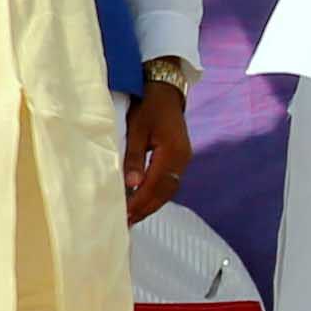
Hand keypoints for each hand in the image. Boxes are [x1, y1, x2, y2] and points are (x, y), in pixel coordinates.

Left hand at [124, 79, 191, 222]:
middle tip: (128, 222)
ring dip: (152, 203)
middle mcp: (182, 159)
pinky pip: (169, 182)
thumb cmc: (148, 105)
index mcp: (172, 152)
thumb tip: (132, 185)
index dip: (141, 202)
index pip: (156, 185)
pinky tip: (144, 199)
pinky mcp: (180, 157)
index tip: (126, 215)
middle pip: (165, 192)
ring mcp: (184, 159)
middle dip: (146, 208)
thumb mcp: (136, 128)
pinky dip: (156, 193)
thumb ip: (134, 157)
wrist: (165, 89)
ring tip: (134, 215)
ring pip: (169, 189)